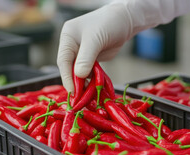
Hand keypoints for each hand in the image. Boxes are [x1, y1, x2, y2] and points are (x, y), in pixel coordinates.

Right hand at [57, 0, 189, 92]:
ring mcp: (82, 54)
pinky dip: (92, 82)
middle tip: (79, 98)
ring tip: (87, 97)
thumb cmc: (109, 23)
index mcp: (68, 37)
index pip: (63, 60)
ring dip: (84, 85)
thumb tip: (79, 75)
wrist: (126, 21)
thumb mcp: (96, 39)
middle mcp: (73, 46)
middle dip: (75, 83)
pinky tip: (94, 91)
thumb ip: (87, 58)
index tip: (72, 91)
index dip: (67, 77)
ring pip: (80, 73)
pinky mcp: (92, 60)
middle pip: (70, 68)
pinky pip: (90, 74)